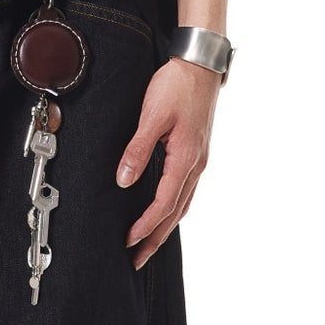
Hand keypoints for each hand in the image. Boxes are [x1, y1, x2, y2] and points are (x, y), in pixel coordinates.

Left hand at [115, 56, 221, 268]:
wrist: (200, 64)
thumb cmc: (177, 85)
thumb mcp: (152, 116)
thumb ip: (137, 150)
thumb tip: (124, 181)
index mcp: (186, 158)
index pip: (164, 203)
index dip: (146, 226)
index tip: (129, 241)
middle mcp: (196, 164)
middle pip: (176, 212)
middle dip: (156, 238)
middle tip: (138, 259)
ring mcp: (199, 159)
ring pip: (183, 203)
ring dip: (166, 226)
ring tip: (149, 244)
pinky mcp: (197, 152)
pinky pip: (185, 190)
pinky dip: (174, 207)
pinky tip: (165, 211)